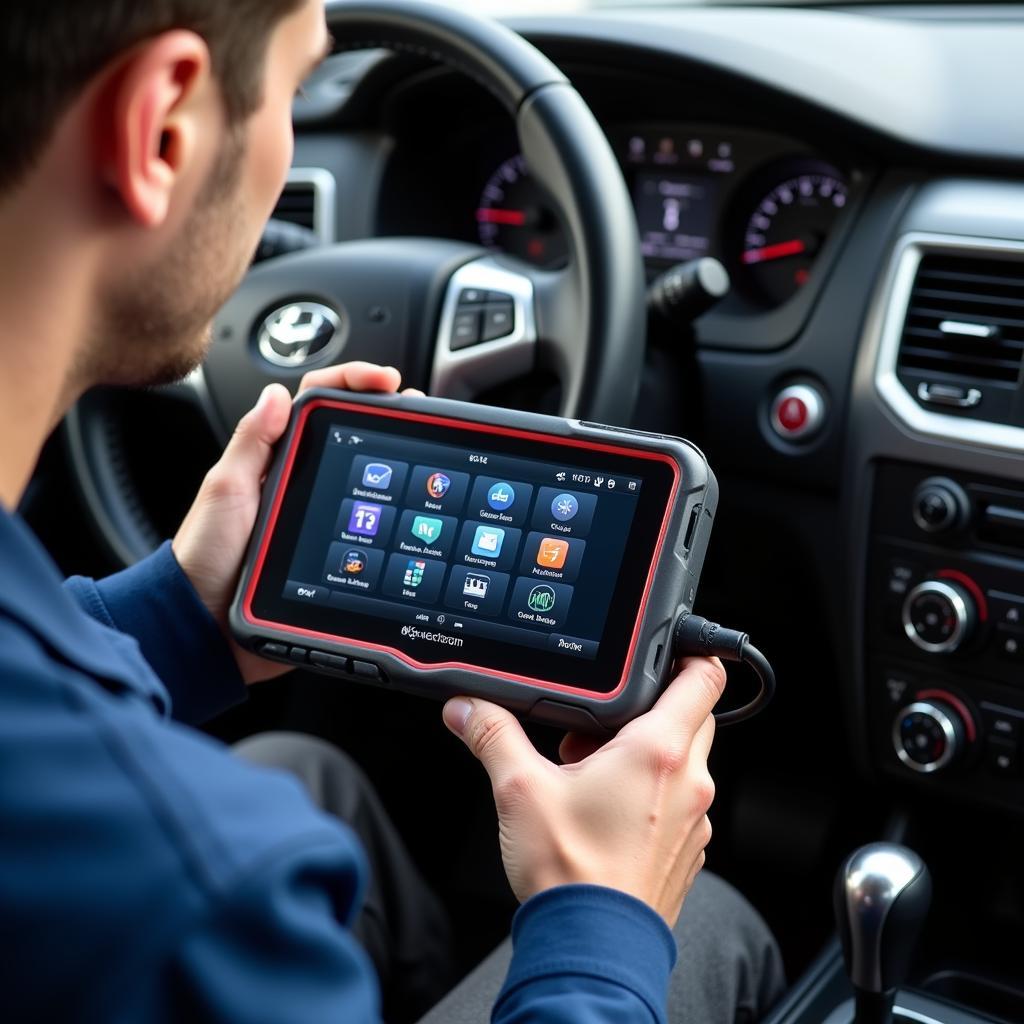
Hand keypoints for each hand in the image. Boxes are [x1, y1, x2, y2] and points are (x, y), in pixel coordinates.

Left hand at [173, 363, 422, 683]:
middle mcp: (301, 481)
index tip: (384, 382)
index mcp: (276, 458)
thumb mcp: (225, 492)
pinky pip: (368, 526)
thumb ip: (251, 442)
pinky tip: (409, 510)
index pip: (317, 403)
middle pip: (352, 433)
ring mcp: (321, 516)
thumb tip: (277, 395)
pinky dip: (392, 513)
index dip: (352, 383)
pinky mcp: (333, 553)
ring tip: (424, 449)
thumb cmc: (205, 558)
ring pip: (367, 478)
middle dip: (388, 414)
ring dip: (397, 458)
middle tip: (417, 411)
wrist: (209, 626)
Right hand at [442, 657, 724, 926]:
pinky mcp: (687, 850)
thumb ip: (493, 736)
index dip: (689, 652)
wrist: (592, 949)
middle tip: (599, 725)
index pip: (703, 677)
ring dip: (646, 754)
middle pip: (690, 716)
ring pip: (683, 761)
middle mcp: (689, 781)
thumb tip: (468, 708)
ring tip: (591, 771)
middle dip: (648, 708)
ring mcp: (694, 820)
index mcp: (658, 751)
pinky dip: (651, 794)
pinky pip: (679, 803)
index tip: (667, 647)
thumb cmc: (570, 875)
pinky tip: (606, 812)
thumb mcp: (520, 790)